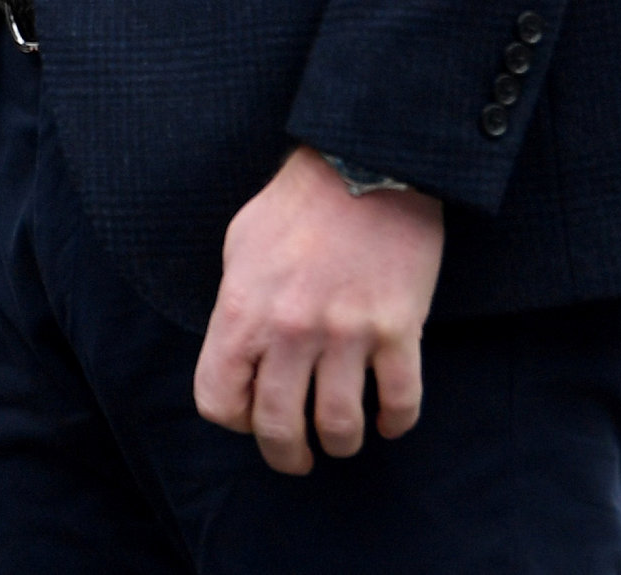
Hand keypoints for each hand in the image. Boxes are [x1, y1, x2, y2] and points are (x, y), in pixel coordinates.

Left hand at [193, 145, 444, 475]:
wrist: (363, 164)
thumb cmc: (296, 205)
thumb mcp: (240, 248)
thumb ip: (238, 307)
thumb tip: (242, 356)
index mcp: (242, 311)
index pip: (219, 400)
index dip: (233, 419)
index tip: (249, 415)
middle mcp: (289, 331)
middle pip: (278, 429)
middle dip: (286, 455)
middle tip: (297, 457)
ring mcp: (346, 333)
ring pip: (340, 428)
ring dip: (341, 443)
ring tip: (342, 437)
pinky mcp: (397, 330)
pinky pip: (401, 403)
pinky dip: (395, 423)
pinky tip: (388, 420)